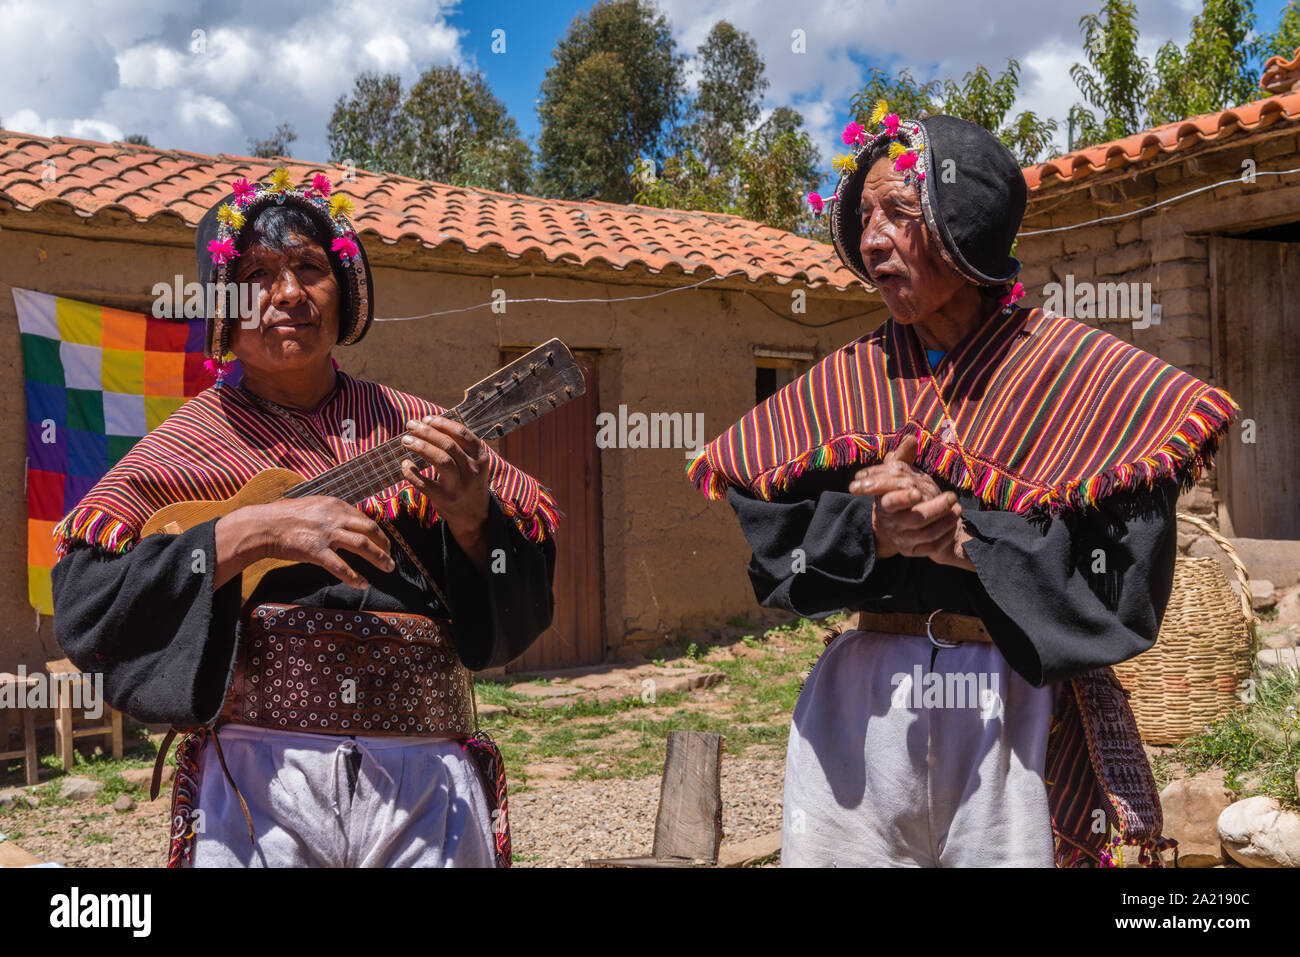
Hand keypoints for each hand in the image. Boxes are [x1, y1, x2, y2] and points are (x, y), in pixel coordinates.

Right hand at [215, 496, 393, 589]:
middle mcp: (334, 517)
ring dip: (379, 558)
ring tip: (388, 568)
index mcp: (335, 505)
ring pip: (362, 545)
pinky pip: (340, 566)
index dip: (378, 532)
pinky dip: (354, 576)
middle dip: (384, 544)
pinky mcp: (315, 551)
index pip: (364, 519)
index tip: (383, 542)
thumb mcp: (313, 506)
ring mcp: (326, 534)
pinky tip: (363, 584)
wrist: (262, 525)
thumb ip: (332, 513)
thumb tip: (349, 522)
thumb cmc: (285, 517)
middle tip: (390, 557)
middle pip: (370, 529)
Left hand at [399, 415, 491, 537]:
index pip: (462, 434)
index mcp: (480, 457)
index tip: (426, 419)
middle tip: (410, 426)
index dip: (442, 423)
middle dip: (427, 433)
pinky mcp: (445, 499)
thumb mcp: (472, 462)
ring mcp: (460, 486)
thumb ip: (458, 446)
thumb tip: (428, 423)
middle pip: (449, 446)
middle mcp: (472, 471)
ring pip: (441, 461)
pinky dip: (412, 473)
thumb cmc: (467, 480)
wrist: (473, 514)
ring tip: (405, 441)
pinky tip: (404, 464)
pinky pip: (426, 484)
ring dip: (421, 447)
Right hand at [849, 435, 963, 561]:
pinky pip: (933, 547)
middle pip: (916, 519)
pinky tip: (952, 524)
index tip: (916, 491)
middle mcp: (891, 523)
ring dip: (947, 520)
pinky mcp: (913, 551)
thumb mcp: (898, 474)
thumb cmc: (899, 492)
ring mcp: (902, 539)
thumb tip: (911, 437)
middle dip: (938, 507)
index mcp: (884, 503)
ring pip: (928, 534)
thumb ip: (903, 456)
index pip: (889, 503)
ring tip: (956, 509)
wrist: (893, 523)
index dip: (902, 498)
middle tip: (952, 496)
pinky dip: (946, 536)